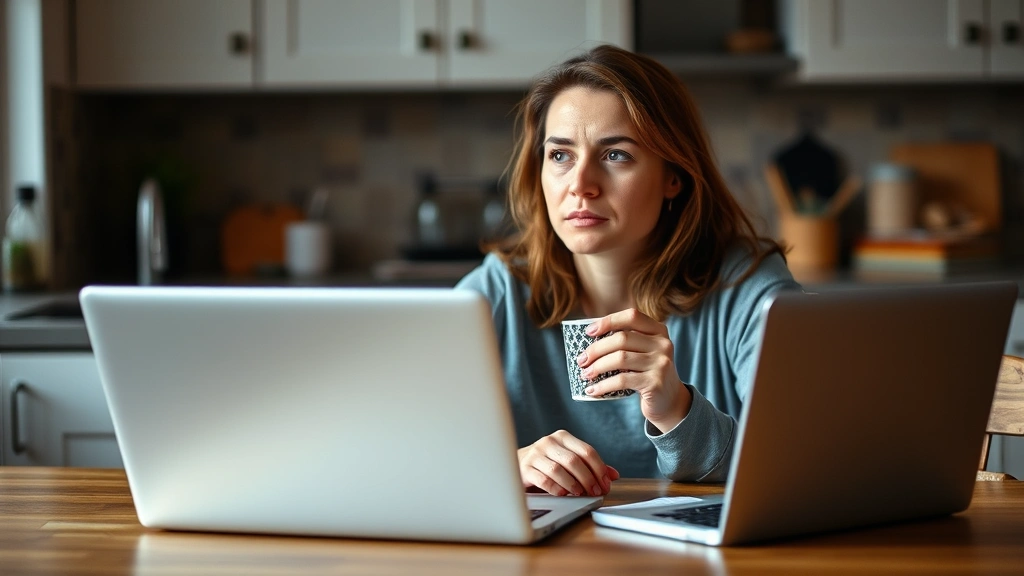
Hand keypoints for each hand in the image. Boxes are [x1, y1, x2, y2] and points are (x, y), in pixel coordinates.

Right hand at [517, 430, 619, 496]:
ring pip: (559, 470)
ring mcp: (535, 454)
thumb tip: (613, 475)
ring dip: (573, 485)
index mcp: (563, 437)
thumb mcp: (569, 461)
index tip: (605, 484)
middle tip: (595, 492)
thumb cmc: (547, 463)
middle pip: (574, 460)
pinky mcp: (525, 468)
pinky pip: (544, 480)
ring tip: (580, 494)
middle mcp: (549, 442)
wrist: (516, 464)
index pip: (587, 451)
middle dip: (588, 479)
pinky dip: (556, 488)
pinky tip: (563, 494)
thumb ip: (590, 466)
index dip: (599, 469)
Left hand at [576, 308, 692, 432]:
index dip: (608, 321)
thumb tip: (590, 336)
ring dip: (597, 367)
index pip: (631, 316)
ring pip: (620, 359)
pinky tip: (592, 390)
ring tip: (585, 374)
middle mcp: (663, 345)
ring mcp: (661, 364)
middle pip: (622, 339)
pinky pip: (622, 380)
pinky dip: (603, 385)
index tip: (588, 332)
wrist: (669, 401)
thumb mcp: (643, 352)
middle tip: (581, 360)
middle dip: (596, 349)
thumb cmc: (647, 373)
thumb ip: (626, 341)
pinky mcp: (655, 383)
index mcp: (659, 331)